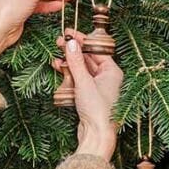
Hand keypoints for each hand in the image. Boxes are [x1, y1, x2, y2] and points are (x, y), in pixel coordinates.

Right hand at [51, 29, 122, 161]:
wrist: (97, 135)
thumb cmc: (97, 110)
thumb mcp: (84, 82)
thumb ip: (76, 62)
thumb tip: (70, 43)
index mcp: (112, 71)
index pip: (96, 49)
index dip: (82, 40)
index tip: (69, 33)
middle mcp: (107, 78)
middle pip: (89, 58)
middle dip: (74, 51)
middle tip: (59, 42)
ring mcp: (98, 87)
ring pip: (82, 69)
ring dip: (70, 62)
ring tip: (56, 55)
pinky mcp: (89, 96)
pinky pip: (79, 80)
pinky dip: (70, 74)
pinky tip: (59, 68)